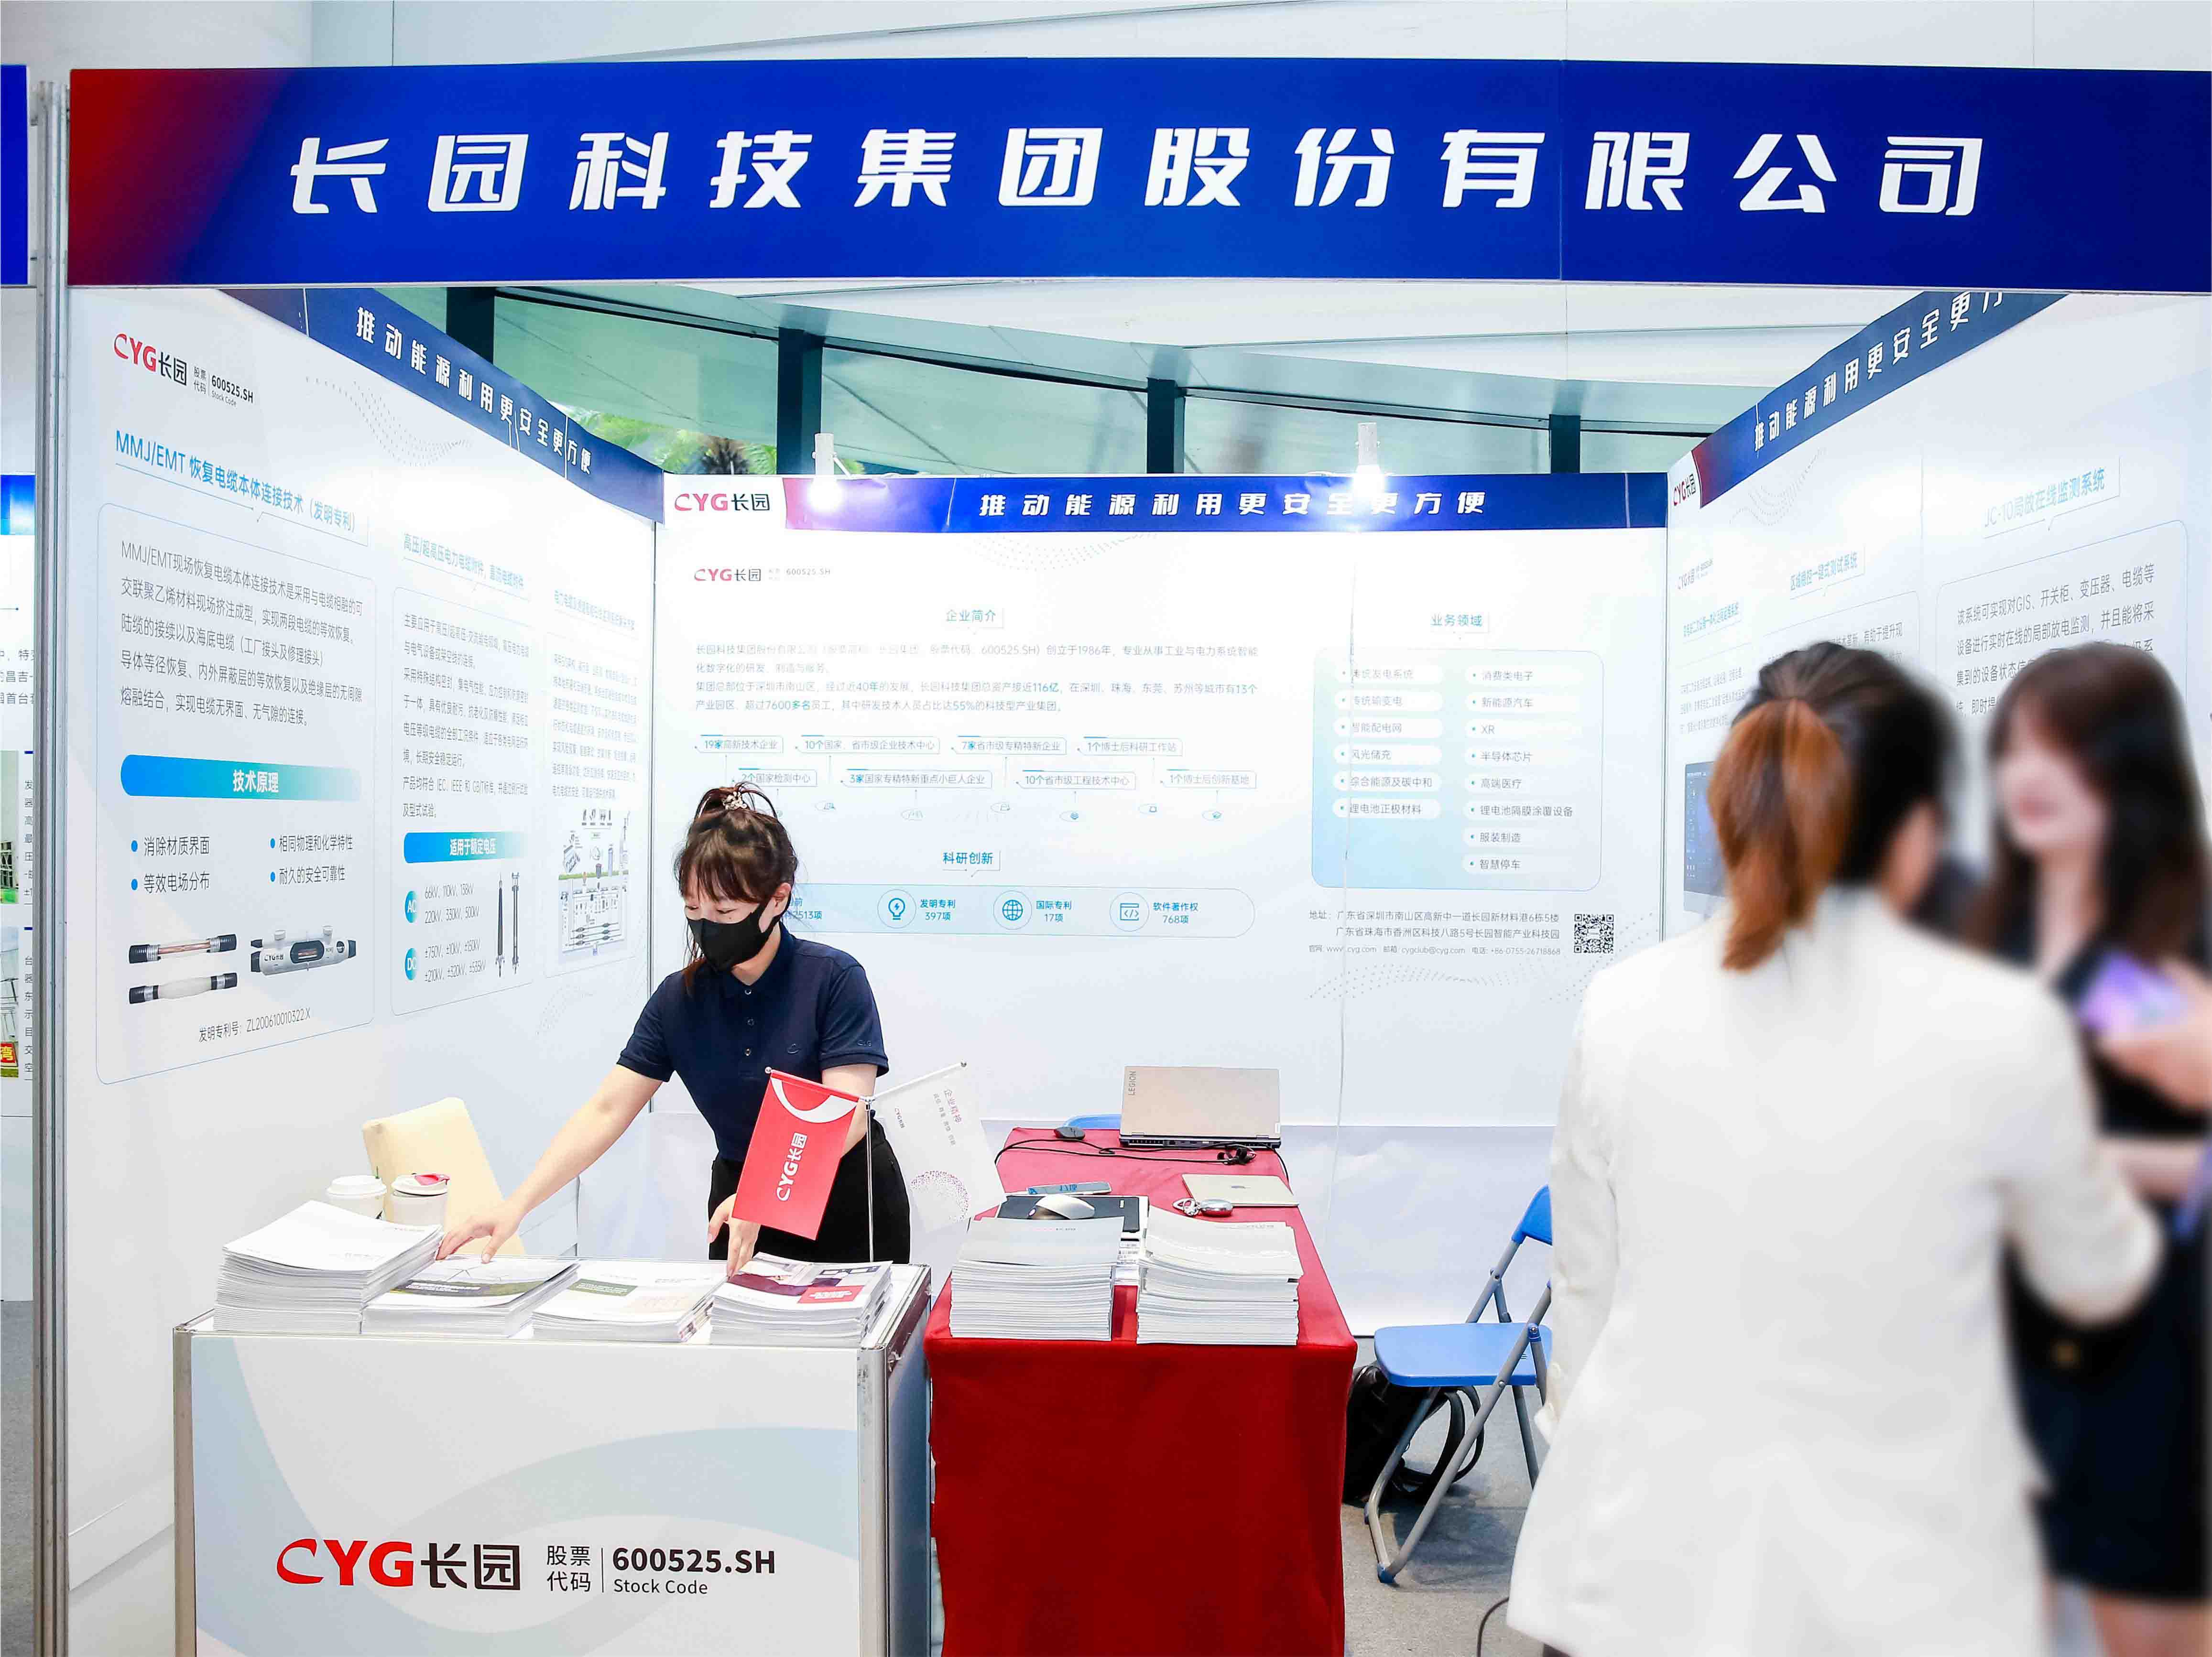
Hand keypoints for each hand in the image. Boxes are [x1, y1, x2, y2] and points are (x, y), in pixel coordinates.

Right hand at [439, 1200, 519, 1261]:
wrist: (514, 1208)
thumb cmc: (509, 1217)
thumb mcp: (502, 1235)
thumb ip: (492, 1248)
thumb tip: (484, 1260)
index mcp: (474, 1223)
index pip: (456, 1237)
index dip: (447, 1248)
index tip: (440, 1256)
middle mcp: (470, 1222)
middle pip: (452, 1235)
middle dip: (443, 1246)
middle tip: (436, 1259)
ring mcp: (472, 1224)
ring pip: (456, 1234)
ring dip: (448, 1244)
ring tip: (442, 1256)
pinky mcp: (476, 1226)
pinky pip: (463, 1235)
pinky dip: (456, 1243)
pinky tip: (453, 1250)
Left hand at [708, 1195, 762, 1276]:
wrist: (756, 1196)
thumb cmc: (741, 1201)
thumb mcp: (722, 1210)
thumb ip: (714, 1225)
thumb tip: (709, 1237)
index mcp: (738, 1229)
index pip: (734, 1249)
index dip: (732, 1262)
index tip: (729, 1271)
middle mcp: (746, 1234)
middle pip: (742, 1255)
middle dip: (737, 1267)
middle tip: (732, 1276)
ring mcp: (752, 1235)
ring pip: (748, 1253)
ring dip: (743, 1264)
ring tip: (738, 1272)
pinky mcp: (755, 1234)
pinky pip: (752, 1249)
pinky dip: (748, 1257)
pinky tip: (745, 1260)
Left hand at [2097, 958, 2211, 1110]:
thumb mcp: (2205, 1000)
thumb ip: (2184, 980)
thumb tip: (2166, 962)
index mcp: (2154, 1043)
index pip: (2111, 1047)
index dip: (2110, 1040)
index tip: (2114, 1033)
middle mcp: (2156, 1068)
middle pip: (2125, 1065)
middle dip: (2129, 1054)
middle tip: (2140, 1042)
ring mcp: (2169, 1087)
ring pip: (2148, 1077)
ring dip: (2151, 1066)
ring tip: (2172, 1053)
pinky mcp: (2184, 1101)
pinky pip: (2170, 1089)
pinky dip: (2174, 1080)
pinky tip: (2191, 1070)